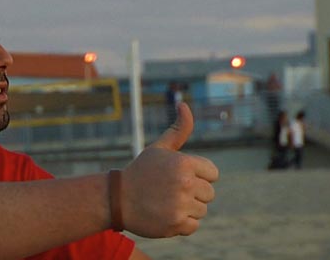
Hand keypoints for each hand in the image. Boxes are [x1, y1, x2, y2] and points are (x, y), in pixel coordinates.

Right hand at [120, 102, 218, 237]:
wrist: (116, 199)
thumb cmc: (141, 172)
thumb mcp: (158, 149)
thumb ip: (178, 130)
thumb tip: (184, 104)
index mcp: (184, 163)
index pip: (213, 173)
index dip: (197, 175)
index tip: (178, 177)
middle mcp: (185, 184)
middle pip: (209, 193)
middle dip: (193, 193)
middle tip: (169, 191)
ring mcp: (181, 205)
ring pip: (202, 210)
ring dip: (187, 209)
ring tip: (165, 203)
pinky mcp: (176, 224)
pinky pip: (193, 226)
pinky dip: (181, 224)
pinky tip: (164, 215)